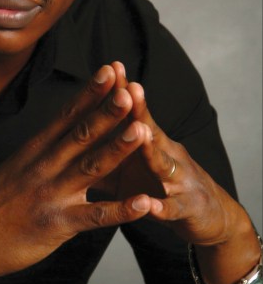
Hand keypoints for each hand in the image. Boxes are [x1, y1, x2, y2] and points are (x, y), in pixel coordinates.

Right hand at [0, 64, 157, 283]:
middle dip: (108, 111)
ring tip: (143, 130)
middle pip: (81, 134)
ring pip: (91, 167)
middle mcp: (43, 167)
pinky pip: (95, 216)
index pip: (66, 115)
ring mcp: (51, 194)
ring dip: (118, 148)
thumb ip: (43, 149)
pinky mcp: (57, 224)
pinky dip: (122, 210)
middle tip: (131, 89)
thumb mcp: (16, 167)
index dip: (89, 93)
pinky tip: (145, 203)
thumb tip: (64, 128)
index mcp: (34, 151)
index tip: (109, 71)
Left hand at [115, 67, 260, 283]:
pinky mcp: (187, 210)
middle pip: (151, 129)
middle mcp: (168, 155)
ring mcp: (179, 181)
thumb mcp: (135, 164)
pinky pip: (172, 209)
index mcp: (151, 143)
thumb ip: (108, 149)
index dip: (123, 92)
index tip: (110, 67)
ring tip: (141, 133)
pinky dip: (162, 207)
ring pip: (164, 164)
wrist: (208, 216)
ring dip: (152, 149)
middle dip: (139, 110)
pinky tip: (151, 206)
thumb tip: (74, 133)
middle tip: (128, 88)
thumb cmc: (162, 185)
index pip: (134, 113)